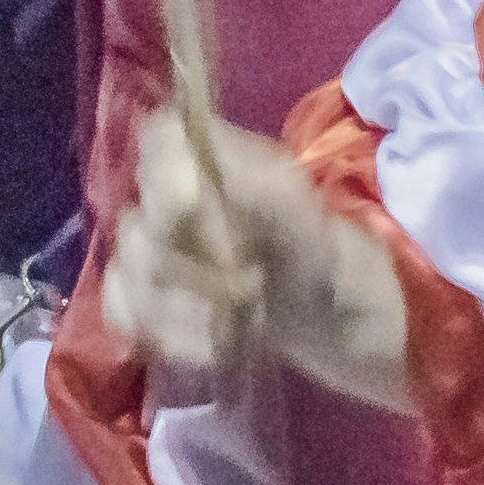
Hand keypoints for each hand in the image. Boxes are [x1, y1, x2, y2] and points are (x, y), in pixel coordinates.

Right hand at [102, 115, 389, 391]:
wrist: (359, 335)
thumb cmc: (343, 268)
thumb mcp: (312, 226)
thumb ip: (254, 189)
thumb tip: (192, 159)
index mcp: (220, 161)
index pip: (156, 139)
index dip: (165, 179)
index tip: (198, 212)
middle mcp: (183, 199)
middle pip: (135, 216)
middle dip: (189, 262)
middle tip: (250, 283)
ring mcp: (166, 252)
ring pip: (126, 268)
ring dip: (180, 305)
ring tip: (238, 321)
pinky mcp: (158, 301)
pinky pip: (124, 309)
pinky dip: (164, 332)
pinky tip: (210, 345)